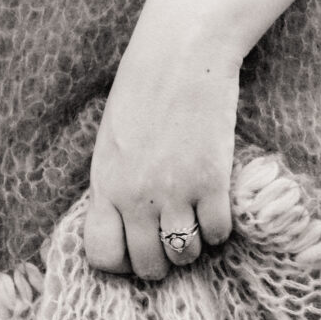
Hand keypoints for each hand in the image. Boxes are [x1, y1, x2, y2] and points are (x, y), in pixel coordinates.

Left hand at [85, 0, 240, 280]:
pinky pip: (217, 233)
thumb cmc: (143, 90)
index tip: (133, 248)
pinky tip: (216, 205)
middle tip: (169, 242)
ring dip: (191, 246)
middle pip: (148, 266)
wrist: (182, 53)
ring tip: (193, 223)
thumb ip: (115, 185)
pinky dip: (218, 228)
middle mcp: (135, 197)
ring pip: (184, 254)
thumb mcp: (112, 142)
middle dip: (160, 263)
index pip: (102, 255)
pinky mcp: (212, 181)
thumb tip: (126, 225)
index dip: (120, 261)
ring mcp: (174, 192)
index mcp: (104, 185)